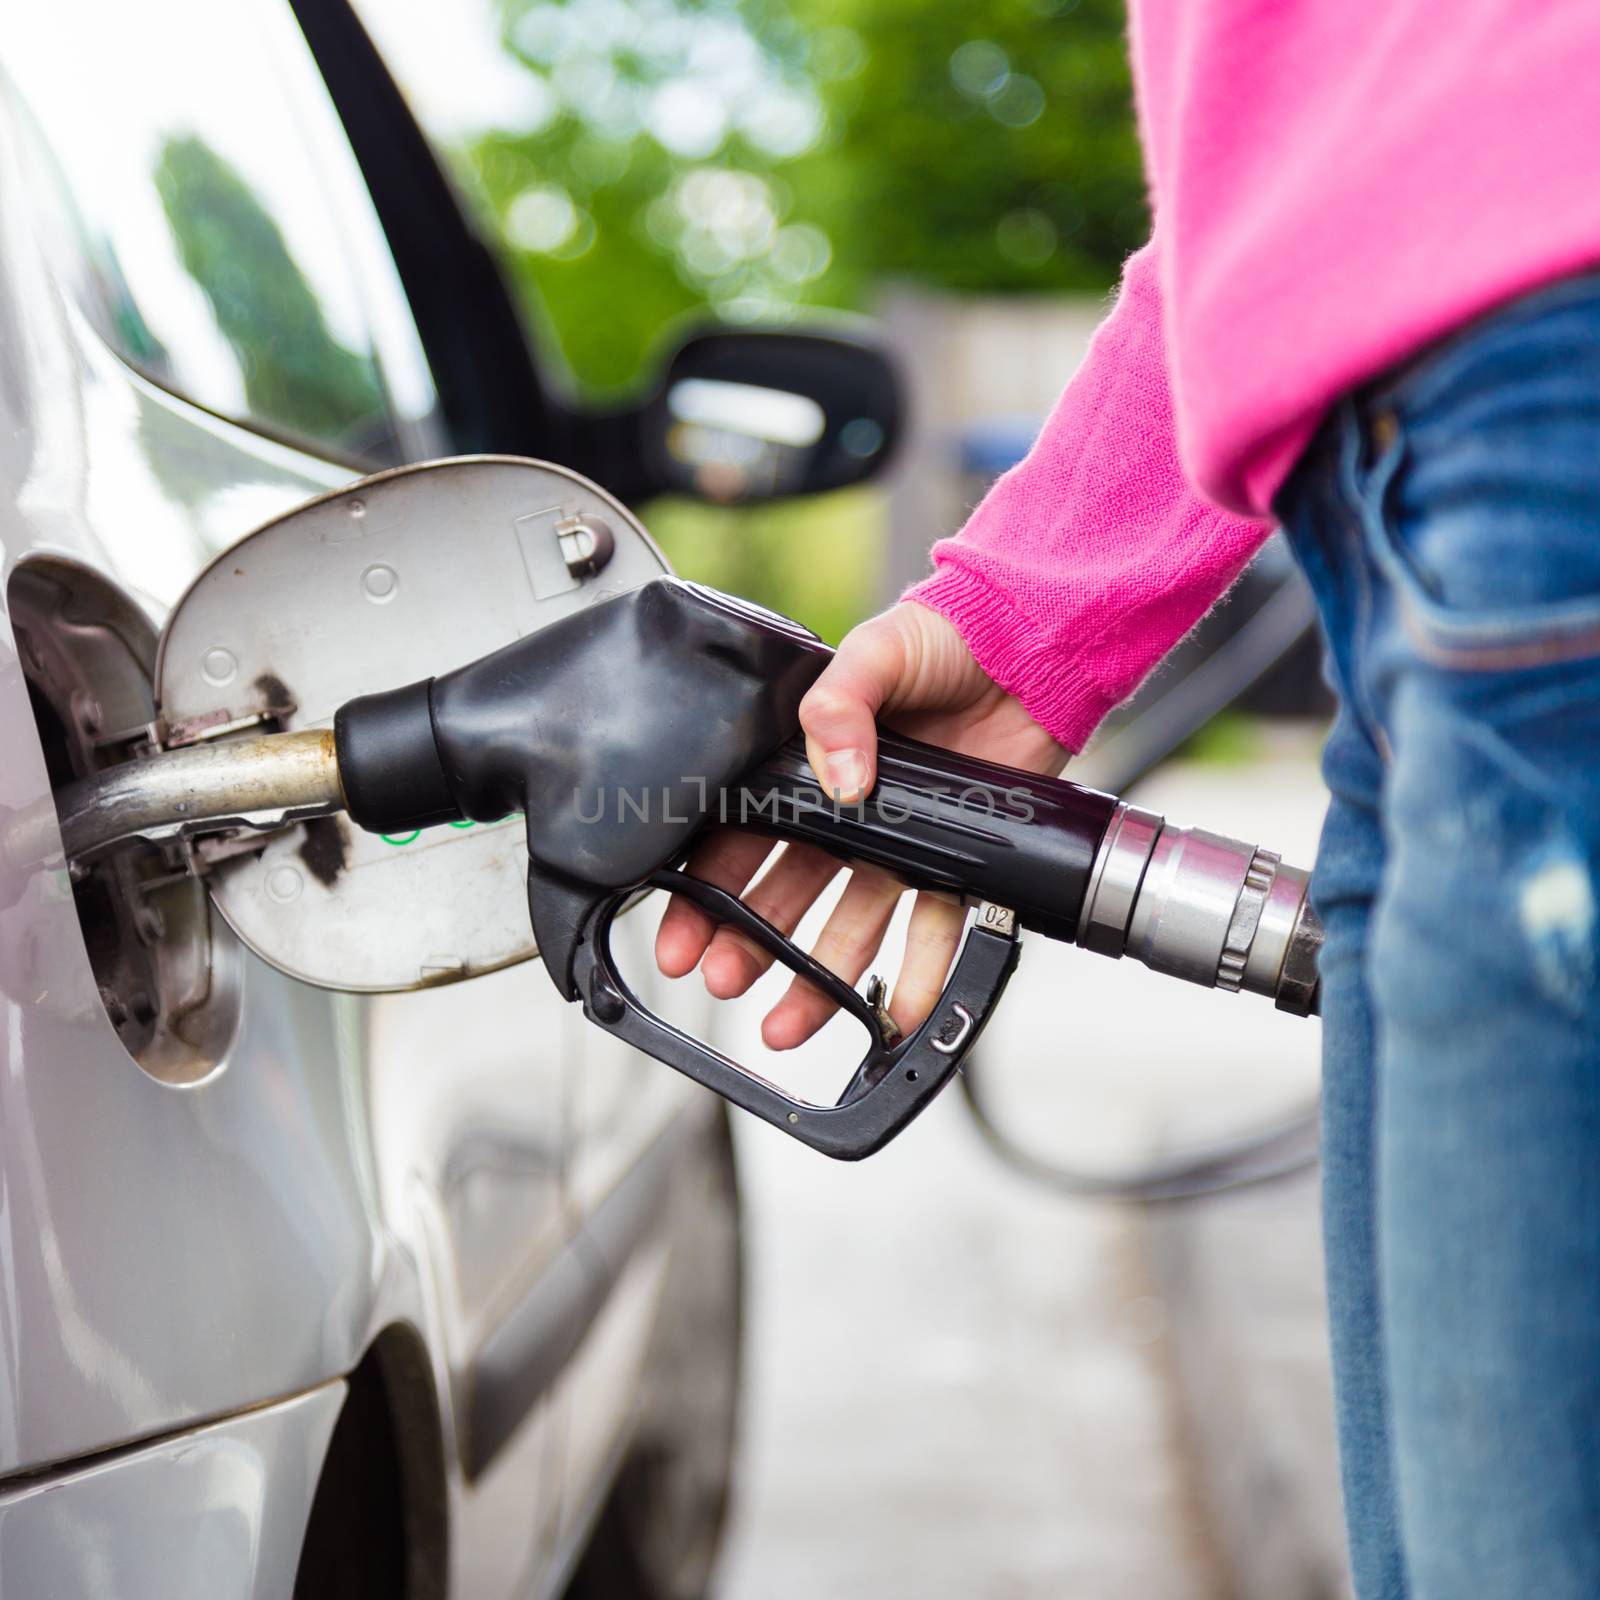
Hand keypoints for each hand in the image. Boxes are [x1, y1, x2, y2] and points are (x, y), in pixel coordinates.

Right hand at [654, 602, 1065, 1048]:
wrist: (1027, 644)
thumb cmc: (944, 636)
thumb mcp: (876, 648)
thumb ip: (839, 702)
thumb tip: (836, 777)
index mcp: (806, 767)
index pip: (740, 840)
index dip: (706, 891)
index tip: (681, 938)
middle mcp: (848, 815)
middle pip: (784, 898)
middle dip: (747, 946)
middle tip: (723, 980)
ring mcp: (901, 844)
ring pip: (847, 929)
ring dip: (816, 981)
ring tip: (785, 1025)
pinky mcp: (957, 860)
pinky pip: (934, 931)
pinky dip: (916, 977)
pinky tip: (893, 1015)